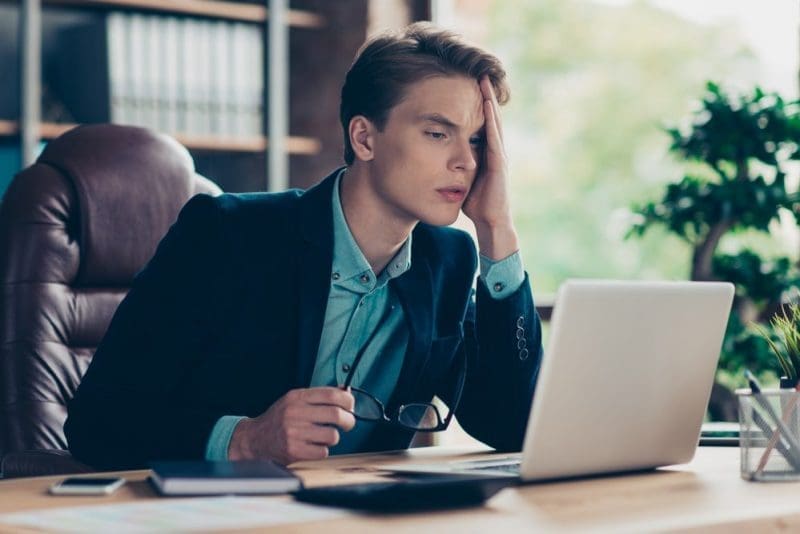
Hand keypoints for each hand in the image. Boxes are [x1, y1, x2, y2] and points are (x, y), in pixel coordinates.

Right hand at [227, 387, 355, 464]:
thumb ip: (319, 396)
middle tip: (347, 423)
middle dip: (348, 420)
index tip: (350, 406)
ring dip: (333, 437)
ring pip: (332, 436)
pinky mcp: (294, 451)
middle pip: (336, 415)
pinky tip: (313, 446)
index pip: (332, 395)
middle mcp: (295, 413)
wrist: (255, 439)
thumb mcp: (295, 400)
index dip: (348, 400)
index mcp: (297, 397)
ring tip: (324, 436)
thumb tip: (347, 392)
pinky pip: (323, 452)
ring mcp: (294, 432)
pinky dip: (322, 450)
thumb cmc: (280, 419)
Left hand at [462, 76, 518, 259]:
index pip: (479, 122)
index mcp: (484, 152)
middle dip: (483, 95)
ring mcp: (498, 156)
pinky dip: (491, 120)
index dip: (474, 103)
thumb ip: (454, 165)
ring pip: (494, 122)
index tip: (465, 83)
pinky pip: (494, 137)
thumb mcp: (461, 179)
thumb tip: (433, 156)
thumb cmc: (476, 204)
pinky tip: (487, 105)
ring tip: (483, 80)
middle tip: (477, 71)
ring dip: (489, 101)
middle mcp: (494, 150)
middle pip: (488, 116)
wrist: (491, 223)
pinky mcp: (499, 164)